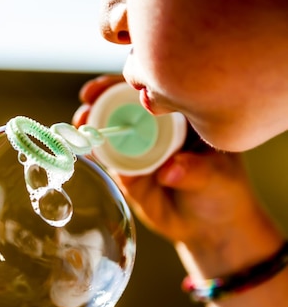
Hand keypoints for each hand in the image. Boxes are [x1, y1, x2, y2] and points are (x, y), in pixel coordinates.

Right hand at [73, 76, 283, 276]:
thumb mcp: (216, 177)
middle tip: (89, 102)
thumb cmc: (223, 191)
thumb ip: (195, 172)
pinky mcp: (125, 171)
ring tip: (82, 125)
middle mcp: (156, 127)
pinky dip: (95, 151)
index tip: (115, 83)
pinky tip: (88, 150)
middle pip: (124, 104)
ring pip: (109, 128)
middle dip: (102, 98)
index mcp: (182, 115)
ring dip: (92, 123)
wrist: (210, 226)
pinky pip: (107, 157)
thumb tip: (170, 171)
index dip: (130, 81)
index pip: (154, 89)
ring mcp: (138, 148)